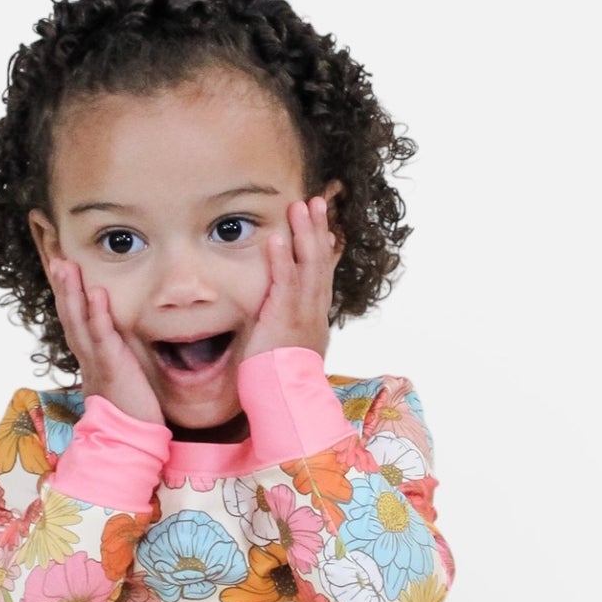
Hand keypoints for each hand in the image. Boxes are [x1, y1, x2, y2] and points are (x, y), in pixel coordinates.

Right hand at [47, 255, 164, 425]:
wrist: (130, 439)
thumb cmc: (129, 410)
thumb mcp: (117, 378)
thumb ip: (113, 358)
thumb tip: (113, 343)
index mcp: (89, 359)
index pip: (75, 323)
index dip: (68, 298)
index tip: (62, 272)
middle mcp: (88, 358)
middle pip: (70, 318)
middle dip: (63, 288)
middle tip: (57, 260)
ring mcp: (97, 363)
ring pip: (79, 323)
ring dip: (72, 293)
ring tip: (67, 267)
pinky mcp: (112, 368)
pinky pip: (103, 338)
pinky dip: (98, 315)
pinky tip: (96, 294)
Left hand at [241, 195, 341, 361]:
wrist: (283, 399)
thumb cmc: (280, 377)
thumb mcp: (291, 346)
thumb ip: (291, 326)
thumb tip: (285, 314)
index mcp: (315, 317)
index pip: (322, 276)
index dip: (324, 248)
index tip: (325, 227)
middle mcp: (314, 311)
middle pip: (320, 264)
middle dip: (318, 231)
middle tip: (316, 202)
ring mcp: (303, 313)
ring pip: (308, 267)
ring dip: (304, 235)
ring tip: (300, 207)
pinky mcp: (285, 318)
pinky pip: (284, 284)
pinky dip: (281, 259)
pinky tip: (276, 238)